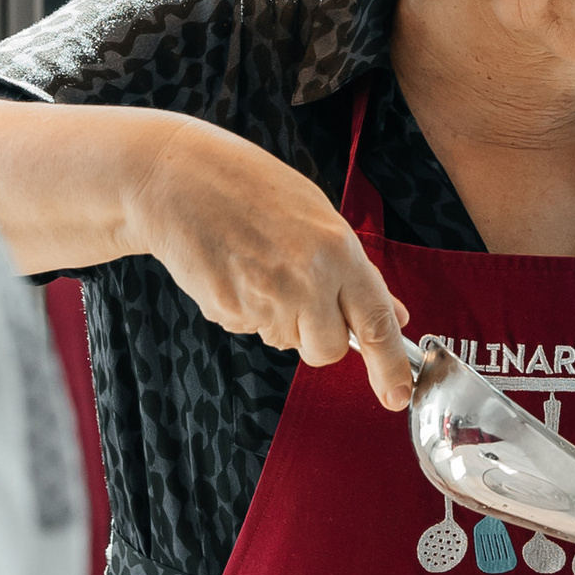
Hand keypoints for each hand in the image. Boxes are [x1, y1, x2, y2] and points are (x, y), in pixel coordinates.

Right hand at [129, 116, 411, 409]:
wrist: (176, 178)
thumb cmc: (249, 186)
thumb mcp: (317, 214)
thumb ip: (356, 270)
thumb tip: (393, 313)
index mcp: (337, 249)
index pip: (376, 323)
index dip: (391, 368)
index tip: (398, 396)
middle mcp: (306, 279)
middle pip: (328, 349)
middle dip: (319, 337)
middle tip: (300, 296)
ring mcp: (263, 299)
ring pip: (286, 340)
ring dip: (279, 318)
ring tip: (257, 264)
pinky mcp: (227, 310)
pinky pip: (249, 328)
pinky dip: (244, 309)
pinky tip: (233, 268)